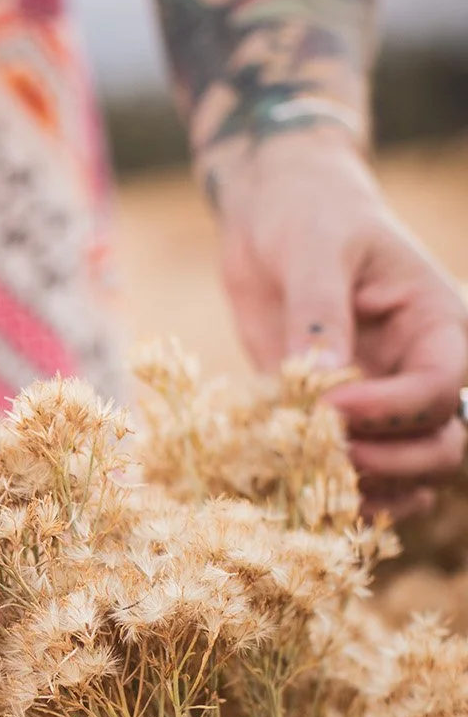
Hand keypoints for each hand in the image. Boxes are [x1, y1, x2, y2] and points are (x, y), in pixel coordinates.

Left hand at [209, 127, 467, 519]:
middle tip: (327, 449)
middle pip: (443, 442)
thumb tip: (326, 380)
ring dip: (376, 486)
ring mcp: (383, 399)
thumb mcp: (314, 249)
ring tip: (319, 481)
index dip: (394, 408)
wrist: (274, 219)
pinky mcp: (341, 417)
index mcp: (435, 323)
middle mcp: (419, 368)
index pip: (441, 385)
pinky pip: (366, 474)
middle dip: (393, 458)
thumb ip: (320, 312)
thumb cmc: (308, 217)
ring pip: (414, 470)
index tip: (334, 405)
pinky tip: (310, 498)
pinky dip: (349, 495)